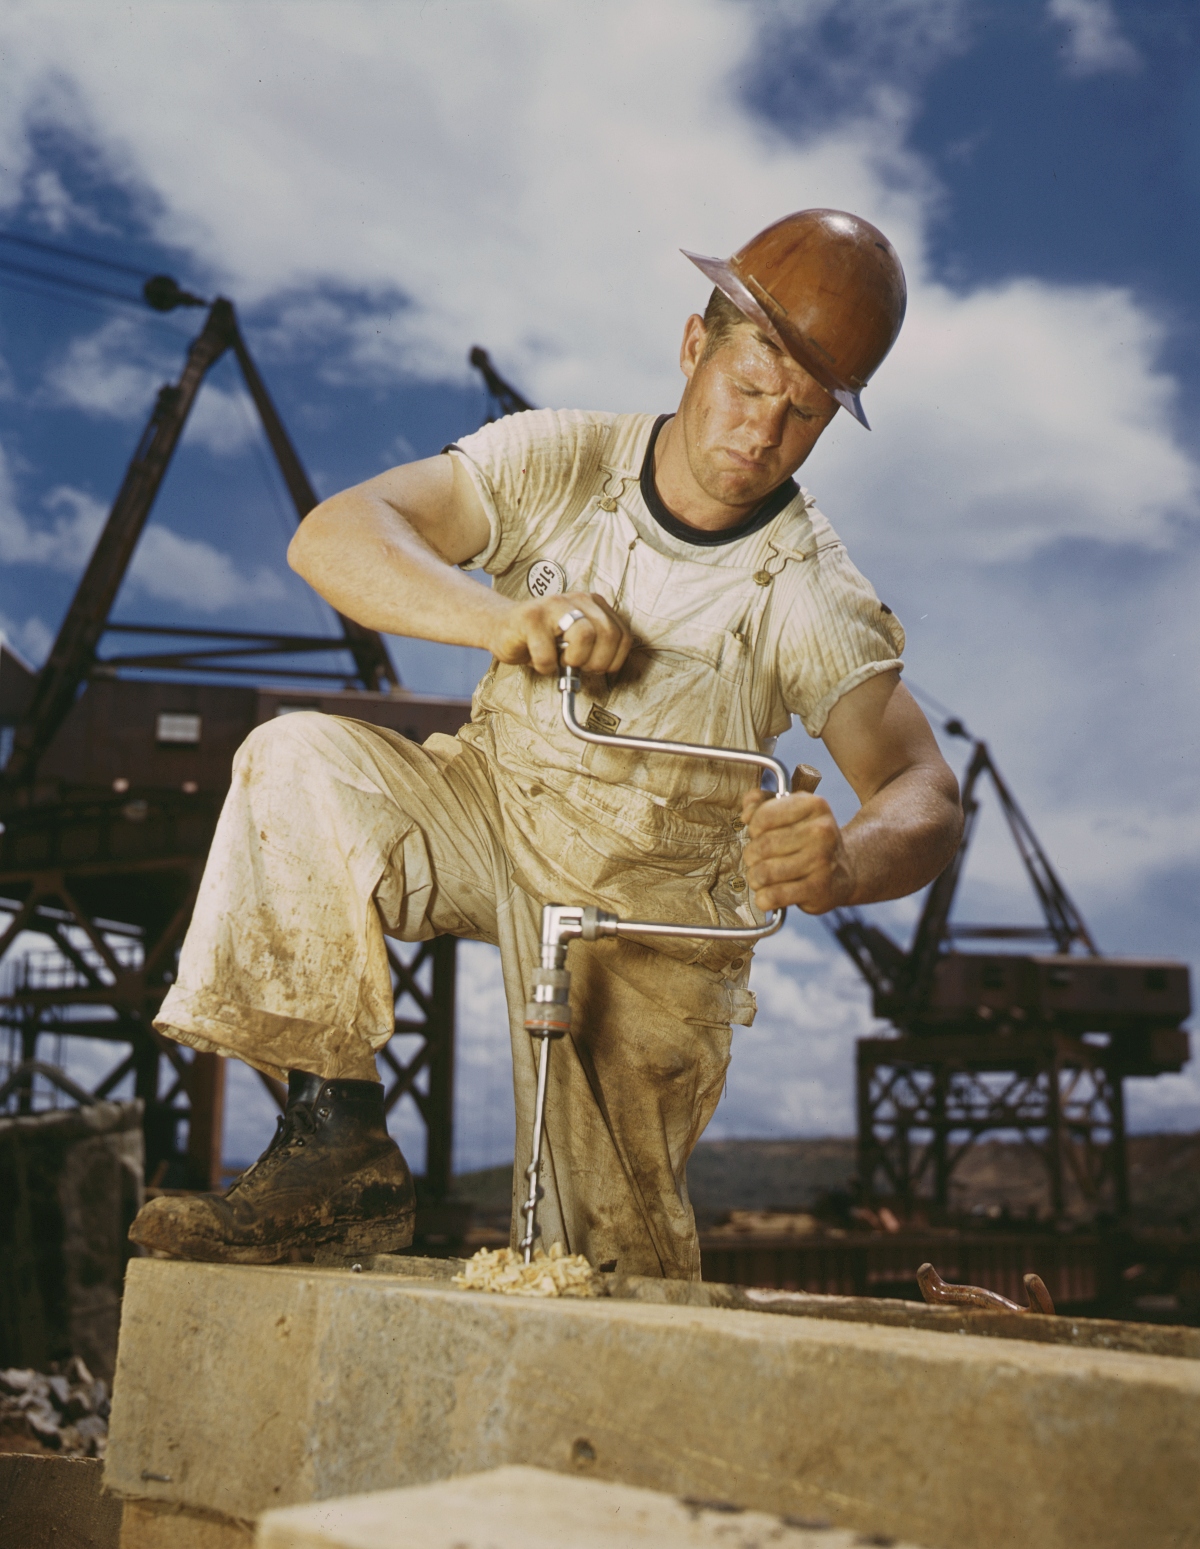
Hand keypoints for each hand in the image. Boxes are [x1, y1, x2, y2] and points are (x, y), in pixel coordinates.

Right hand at [488, 591, 633, 675]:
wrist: (502, 627)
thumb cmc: (542, 638)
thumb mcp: (577, 640)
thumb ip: (597, 647)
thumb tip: (609, 668)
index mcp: (593, 604)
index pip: (623, 635)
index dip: (614, 660)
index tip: (598, 668)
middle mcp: (577, 599)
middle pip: (608, 634)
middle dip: (597, 661)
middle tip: (579, 667)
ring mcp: (553, 606)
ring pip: (585, 636)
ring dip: (575, 660)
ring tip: (560, 661)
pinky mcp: (530, 618)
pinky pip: (548, 654)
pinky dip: (545, 667)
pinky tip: (540, 661)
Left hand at [739, 789, 856, 913]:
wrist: (843, 872)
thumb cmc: (807, 840)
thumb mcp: (790, 812)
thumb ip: (761, 803)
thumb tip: (746, 814)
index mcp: (814, 806)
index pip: (764, 816)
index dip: (753, 828)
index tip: (759, 834)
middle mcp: (822, 832)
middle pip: (762, 846)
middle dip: (751, 856)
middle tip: (757, 860)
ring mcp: (822, 861)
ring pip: (764, 873)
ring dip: (755, 878)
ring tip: (762, 877)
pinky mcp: (818, 889)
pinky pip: (774, 896)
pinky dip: (764, 898)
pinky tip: (768, 895)